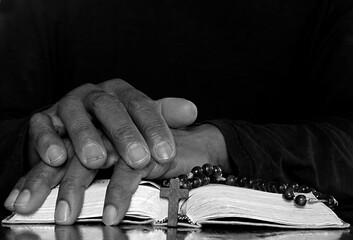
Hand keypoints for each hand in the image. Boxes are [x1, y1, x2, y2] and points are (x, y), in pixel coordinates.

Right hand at [4, 95, 198, 218]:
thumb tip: (192, 110)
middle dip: (124, 135)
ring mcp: (68, 105)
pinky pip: (41, 127)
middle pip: (110, 109)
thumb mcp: (141, 120)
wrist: (77, 128)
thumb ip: (165, 114)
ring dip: (85, 138)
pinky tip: (57, 158)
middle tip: (138, 160)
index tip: (167, 154)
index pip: (142, 106)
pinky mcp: (43, 120)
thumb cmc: (114, 128)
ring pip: (76, 117)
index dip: (156, 129)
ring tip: (97, 160)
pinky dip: (46, 141)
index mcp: (121, 93)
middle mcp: (95, 95)